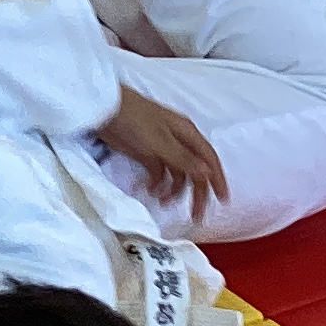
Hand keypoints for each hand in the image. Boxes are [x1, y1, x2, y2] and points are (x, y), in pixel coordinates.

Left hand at [97, 86, 227, 221]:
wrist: (102, 109)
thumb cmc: (134, 119)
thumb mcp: (159, 141)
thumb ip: (183, 159)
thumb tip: (207, 173)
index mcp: (187, 134)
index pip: (209, 159)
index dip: (217, 180)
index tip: (223, 200)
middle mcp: (179, 141)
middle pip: (195, 171)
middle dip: (197, 193)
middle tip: (195, 216)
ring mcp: (162, 148)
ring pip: (177, 175)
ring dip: (174, 191)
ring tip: (163, 202)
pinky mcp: (146, 154)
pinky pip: (159, 174)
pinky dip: (157, 184)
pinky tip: (149, 190)